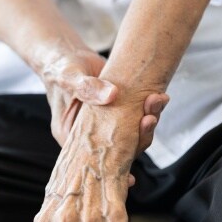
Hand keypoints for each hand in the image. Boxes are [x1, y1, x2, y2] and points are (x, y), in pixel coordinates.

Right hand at [39, 45, 168, 157]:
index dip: (113, 163)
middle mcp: (89, 135)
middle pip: (118, 150)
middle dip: (139, 137)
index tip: (131, 166)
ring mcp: (105, 125)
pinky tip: (159, 97)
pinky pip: (136, 119)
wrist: (70, 55)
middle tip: (149, 118)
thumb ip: (86, 87)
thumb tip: (112, 95)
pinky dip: (149, 109)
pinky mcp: (118, 113)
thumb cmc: (62, 68)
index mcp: (70, 134)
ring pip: (131, 136)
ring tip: (156, 100)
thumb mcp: (68, 77)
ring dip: (148, 122)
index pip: (92, 159)